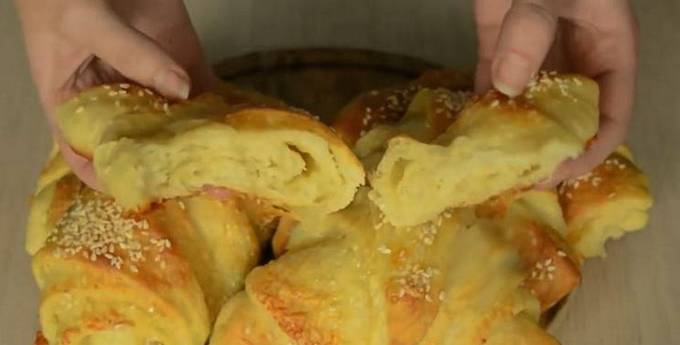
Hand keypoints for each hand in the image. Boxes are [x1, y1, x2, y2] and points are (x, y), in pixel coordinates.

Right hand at [15, 0, 218, 188]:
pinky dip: (225, 110)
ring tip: (236, 168)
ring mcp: (153, 82)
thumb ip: (131, 54)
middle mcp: (117, 102)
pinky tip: (245, 129)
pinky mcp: (182, 62)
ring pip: (180, 125)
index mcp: (76, 105)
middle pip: (145, 147)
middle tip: (211, 188)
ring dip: (206, 147)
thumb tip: (180, 90)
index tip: (149, 195)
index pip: (91, 156)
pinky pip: (206, 92)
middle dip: (176, 169)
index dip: (115, 179)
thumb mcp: (86, 23)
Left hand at [474, 0, 637, 184]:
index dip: (589, 150)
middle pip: (567, 119)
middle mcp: (574, 59)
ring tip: (488, 168)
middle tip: (516, 180)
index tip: (557, 172)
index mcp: (607, 50)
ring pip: (529, 107)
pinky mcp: (499, 46)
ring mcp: (535, 54)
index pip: (609, 115)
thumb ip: (532, 30)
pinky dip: (482, 108)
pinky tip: (466, 131)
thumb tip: (507, 86)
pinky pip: (493, 85)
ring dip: (511, 137)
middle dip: (546, 153)